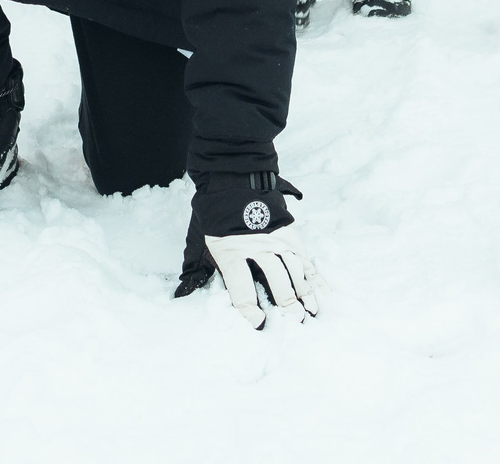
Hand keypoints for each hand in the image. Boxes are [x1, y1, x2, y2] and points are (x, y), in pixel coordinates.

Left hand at [174, 173, 319, 328]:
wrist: (232, 177)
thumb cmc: (214, 212)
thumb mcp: (199, 239)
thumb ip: (195, 268)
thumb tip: (181, 294)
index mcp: (231, 252)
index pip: (242, 290)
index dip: (250, 311)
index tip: (258, 322)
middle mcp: (257, 247)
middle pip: (278, 283)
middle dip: (288, 306)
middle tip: (294, 321)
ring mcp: (276, 238)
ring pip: (295, 271)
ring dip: (305, 293)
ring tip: (310, 310)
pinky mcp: (288, 231)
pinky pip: (304, 257)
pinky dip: (313, 274)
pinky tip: (318, 288)